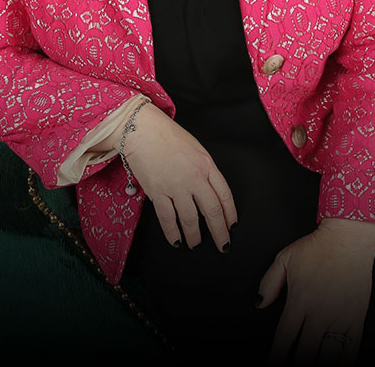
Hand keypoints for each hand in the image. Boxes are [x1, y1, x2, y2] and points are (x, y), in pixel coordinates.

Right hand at [122, 103, 237, 252]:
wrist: (142, 129)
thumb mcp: (195, 148)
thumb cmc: (167, 135)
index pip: (225, 195)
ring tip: (196, 244)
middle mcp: (194, 177)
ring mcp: (176, 185)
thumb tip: (208, 190)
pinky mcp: (158, 192)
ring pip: (191, 219)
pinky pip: (168, 219)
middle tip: (222, 245)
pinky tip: (176, 241)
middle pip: (212, 211)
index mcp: (207, 164)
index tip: (231, 226)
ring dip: (195, 236)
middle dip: (219, 232)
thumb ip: (204, 169)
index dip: (230, 215)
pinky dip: (173, 233)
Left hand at [256, 222, 374, 365]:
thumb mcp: (285, 258)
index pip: (285, 338)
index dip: (278, 356)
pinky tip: (337, 364)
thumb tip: (259, 303)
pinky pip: (351, 349)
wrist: (348, 240)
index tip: (275, 363)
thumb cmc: (318, 247)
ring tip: (312, 366)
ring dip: (319, 364)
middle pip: (305, 352)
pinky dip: (344, 361)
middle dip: (298, 365)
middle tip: (292, 366)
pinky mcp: (357, 319)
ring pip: (328, 355)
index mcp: (299, 300)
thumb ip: (269, 282)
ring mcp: (339, 318)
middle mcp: (318, 313)